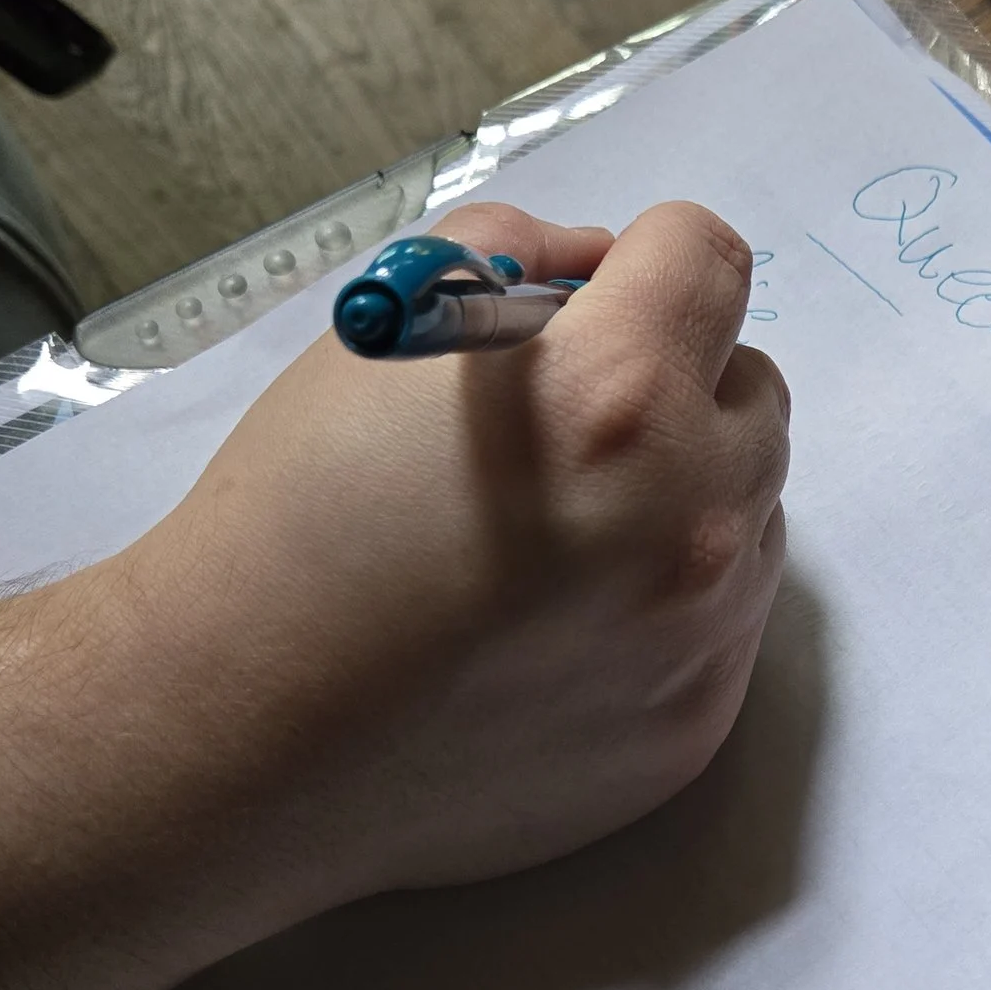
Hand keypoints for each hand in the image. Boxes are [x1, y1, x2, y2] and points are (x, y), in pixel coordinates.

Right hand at [108, 200, 792, 915]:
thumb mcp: (384, 330)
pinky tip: (553, 628)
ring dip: (681, 498)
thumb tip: (595, 268)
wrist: (240, 731)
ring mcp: (702, 637)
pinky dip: (664, 605)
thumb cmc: (295, 518)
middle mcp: (689, 517)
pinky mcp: (694, 725)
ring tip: (551, 539)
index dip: (646, 263)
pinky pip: (726, 623)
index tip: (601, 298)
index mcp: (615, 395)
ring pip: (750, 511)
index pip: (710, 259)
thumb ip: (513, 259)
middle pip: (750, 389)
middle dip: (674, 384)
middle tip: (564, 428)